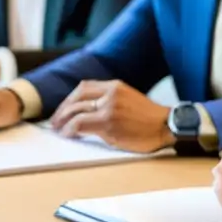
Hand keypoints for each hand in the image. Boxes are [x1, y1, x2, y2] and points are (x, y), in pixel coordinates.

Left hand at [48, 80, 173, 152]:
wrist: (166, 126)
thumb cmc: (148, 119)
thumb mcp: (128, 99)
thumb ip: (109, 100)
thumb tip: (88, 111)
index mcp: (116, 86)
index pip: (84, 87)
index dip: (69, 99)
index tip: (63, 109)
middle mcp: (111, 93)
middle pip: (77, 98)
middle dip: (62, 110)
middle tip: (55, 122)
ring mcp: (109, 107)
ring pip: (76, 111)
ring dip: (63, 121)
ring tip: (59, 130)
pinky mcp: (108, 123)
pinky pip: (80, 124)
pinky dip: (70, 130)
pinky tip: (69, 135)